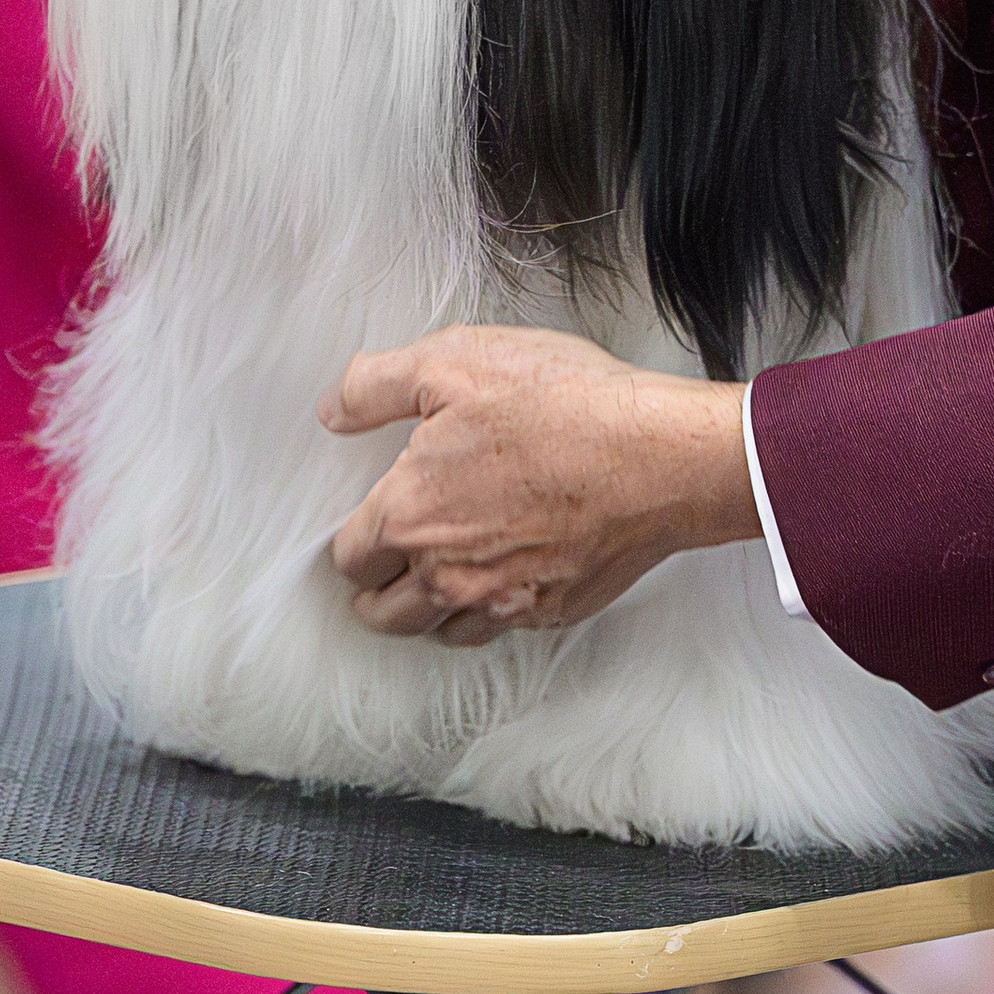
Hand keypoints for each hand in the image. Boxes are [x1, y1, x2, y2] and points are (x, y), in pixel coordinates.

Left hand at [323, 325, 753, 641]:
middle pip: (382, 613)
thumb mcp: (457, 361)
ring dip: (427, 610)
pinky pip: (498, 629)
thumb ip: (377, 386)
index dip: (353, 538)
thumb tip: (332, 410)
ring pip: (437, 632)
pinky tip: (498, 577)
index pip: (349, 557)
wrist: (661, 455)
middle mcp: (447, 573)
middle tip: (388, 563)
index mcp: (411, 514)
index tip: (366, 525)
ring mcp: (500, 600)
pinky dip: (487, 611)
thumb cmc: (566, 406)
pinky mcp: (550, 611)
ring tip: (435, 578)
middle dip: (377, 589)